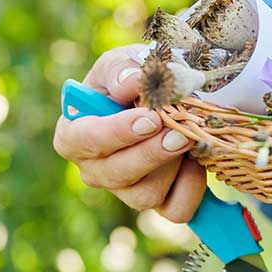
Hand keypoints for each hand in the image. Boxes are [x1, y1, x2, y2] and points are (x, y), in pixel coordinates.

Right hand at [52, 44, 205, 221]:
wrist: (168, 97)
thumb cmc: (133, 80)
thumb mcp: (124, 62)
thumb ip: (123, 70)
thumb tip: (131, 83)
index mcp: (74, 134)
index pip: (85, 142)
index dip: (117, 133)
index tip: (150, 119)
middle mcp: (94, 169)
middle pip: (116, 175)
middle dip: (152, 153)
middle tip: (179, 132)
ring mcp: (125, 191)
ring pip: (145, 195)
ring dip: (173, 167)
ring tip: (189, 138)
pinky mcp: (157, 203)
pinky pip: (176, 209)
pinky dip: (192, 188)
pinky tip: (197, 162)